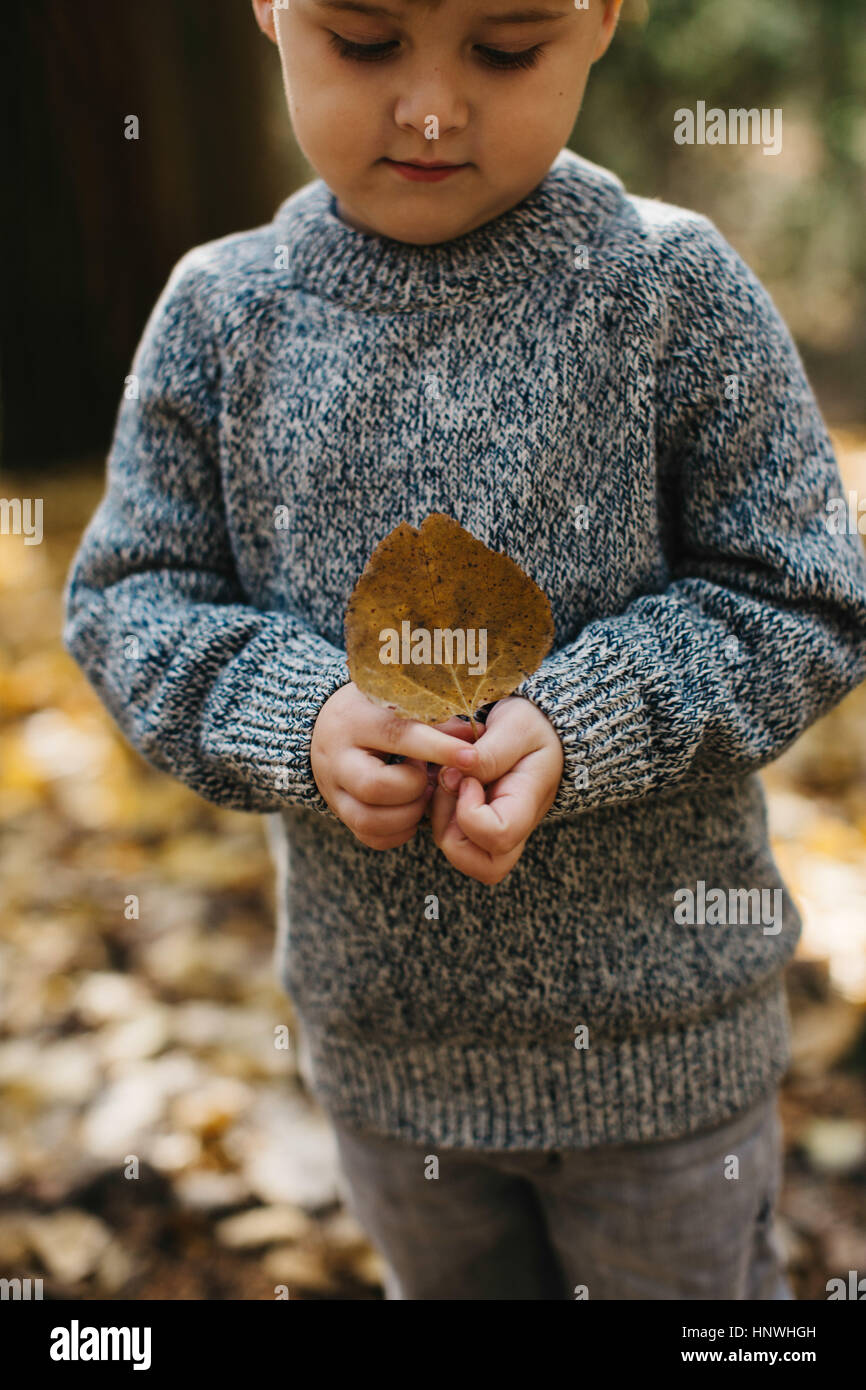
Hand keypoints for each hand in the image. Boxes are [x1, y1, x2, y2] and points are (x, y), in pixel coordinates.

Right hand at [310, 682, 469, 849]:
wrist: (326, 727)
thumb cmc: (374, 710)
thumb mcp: (400, 701)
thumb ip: (437, 718)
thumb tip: (477, 735)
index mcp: (358, 720)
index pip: (398, 736)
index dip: (438, 749)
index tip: (470, 757)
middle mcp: (339, 758)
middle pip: (375, 787)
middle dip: (415, 788)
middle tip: (430, 778)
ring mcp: (334, 790)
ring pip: (369, 820)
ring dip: (408, 815)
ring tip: (422, 796)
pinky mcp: (340, 812)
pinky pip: (369, 836)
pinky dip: (398, 831)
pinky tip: (411, 812)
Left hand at [429, 696, 563, 883]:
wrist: (541, 732)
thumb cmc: (532, 727)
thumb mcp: (515, 727)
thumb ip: (488, 753)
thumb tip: (455, 776)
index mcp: (527, 806)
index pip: (498, 836)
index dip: (470, 811)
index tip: (469, 778)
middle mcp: (513, 832)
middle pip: (471, 859)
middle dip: (447, 823)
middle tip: (452, 783)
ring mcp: (494, 836)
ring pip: (455, 853)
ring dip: (440, 817)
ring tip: (449, 780)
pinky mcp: (476, 830)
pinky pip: (448, 838)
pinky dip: (438, 813)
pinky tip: (447, 783)